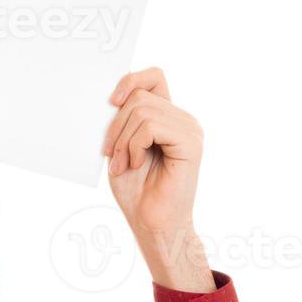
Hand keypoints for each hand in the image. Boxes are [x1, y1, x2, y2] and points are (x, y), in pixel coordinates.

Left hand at [101, 67, 202, 235]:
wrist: (152, 223)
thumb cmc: (137, 191)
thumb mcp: (121, 147)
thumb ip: (123, 120)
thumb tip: (110, 96)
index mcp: (168, 117)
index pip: (153, 77)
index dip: (130, 80)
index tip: (110, 102)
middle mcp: (183, 119)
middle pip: (139, 96)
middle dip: (115, 126)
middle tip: (111, 155)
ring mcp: (189, 129)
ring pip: (142, 111)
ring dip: (122, 140)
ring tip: (123, 164)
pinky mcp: (190, 142)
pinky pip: (151, 126)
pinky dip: (134, 146)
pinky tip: (136, 164)